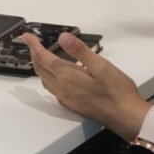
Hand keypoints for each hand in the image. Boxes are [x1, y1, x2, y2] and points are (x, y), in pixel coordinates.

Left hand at [25, 31, 149, 140]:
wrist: (127, 118)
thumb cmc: (117, 90)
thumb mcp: (101, 66)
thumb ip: (80, 51)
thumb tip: (62, 37)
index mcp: (67, 77)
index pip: (44, 58)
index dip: (34, 46)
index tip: (26, 36)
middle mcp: (62, 89)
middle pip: (41, 70)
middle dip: (34, 55)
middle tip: (32, 43)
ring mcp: (67, 99)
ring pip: (46, 81)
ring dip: (40, 67)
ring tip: (41, 56)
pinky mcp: (73, 106)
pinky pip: (53, 90)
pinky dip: (48, 78)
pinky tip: (56, 76)